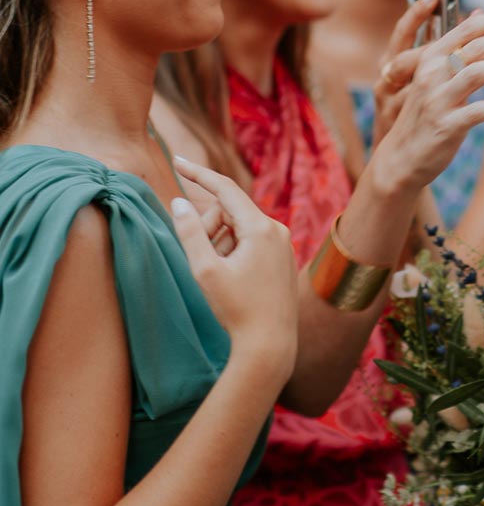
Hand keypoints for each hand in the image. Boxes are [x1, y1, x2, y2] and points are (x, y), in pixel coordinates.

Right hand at [170, 158, 298, 382]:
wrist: (270, 344)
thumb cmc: (236, 309)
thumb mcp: (205, 270)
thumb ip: (190, 232)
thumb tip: (179, 202)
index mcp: (260, 227)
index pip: (225, 188)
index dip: (198, 174)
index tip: (177, 161)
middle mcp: (277, 228)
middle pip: (230, 211)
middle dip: (209, 228)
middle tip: (203, 261)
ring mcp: (283, 242)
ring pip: (239, 228)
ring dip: (221, 244)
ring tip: (221, 277)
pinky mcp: (283, 256)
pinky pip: (251, 241)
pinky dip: (234, 252)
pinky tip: (234, 281)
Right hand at [369, 8, 483, 201]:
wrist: (400, 157)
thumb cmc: (423, 111)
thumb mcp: (434, 74)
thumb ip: (456, 44)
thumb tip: (480, 13)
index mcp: (429, 57)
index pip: (466, 30)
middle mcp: (431, 75)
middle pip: (475, 48)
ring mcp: (437, 100)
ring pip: (477, 73)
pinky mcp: (446, 126)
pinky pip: (478, 111)